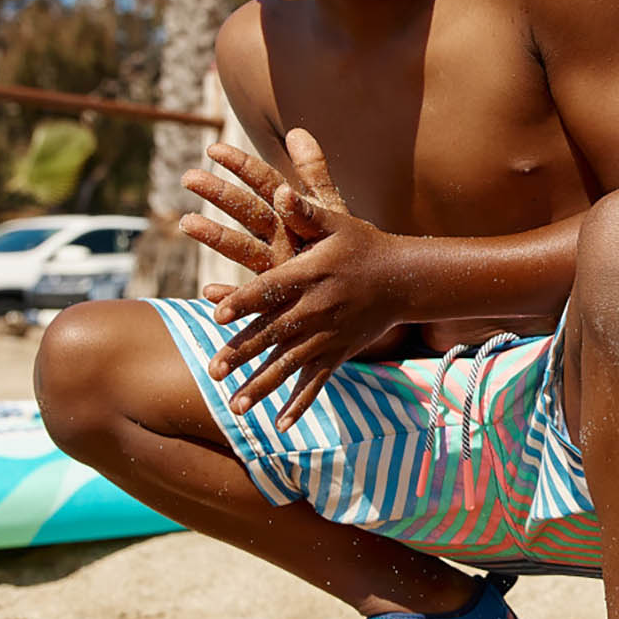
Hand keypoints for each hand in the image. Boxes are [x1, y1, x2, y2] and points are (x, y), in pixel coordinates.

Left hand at [183, 130, 409, 429]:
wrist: (405, 279)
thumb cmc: (363, 245)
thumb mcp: (337, 223)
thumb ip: (306, 210)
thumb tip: (279, 192)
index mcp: (310, 276)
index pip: (270, 289)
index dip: (243, 301)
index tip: (217, 314)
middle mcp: (317, 309)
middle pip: (273, 334)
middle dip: (242, 353)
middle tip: (213, 370)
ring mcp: (329, 336)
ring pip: (290, 365)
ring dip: (262, 387)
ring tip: (235, 406)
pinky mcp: (339, 353)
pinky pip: (317, 383)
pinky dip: (300, 404)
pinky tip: (280, 426)